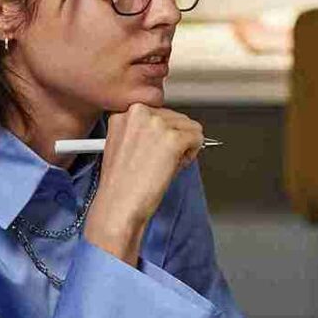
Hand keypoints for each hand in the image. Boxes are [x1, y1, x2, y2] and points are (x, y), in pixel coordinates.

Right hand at [85, 103, 204, 265]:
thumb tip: (170, 127)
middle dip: (175, 138)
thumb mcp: (124, 144)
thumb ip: (144, 130)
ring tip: (164, 165)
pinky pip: (198, 138)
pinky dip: (192, 154)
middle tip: (160, 161)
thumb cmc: (121, 184)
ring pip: (190, 126)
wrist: (119, 206)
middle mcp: (139, 112)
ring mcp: (156, 123)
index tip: (157, 147)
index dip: (162, 133)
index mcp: (124, 113)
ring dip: (184, 146)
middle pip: (176, 117)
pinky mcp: (173, 138)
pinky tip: (173, 167)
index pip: (159, 112)